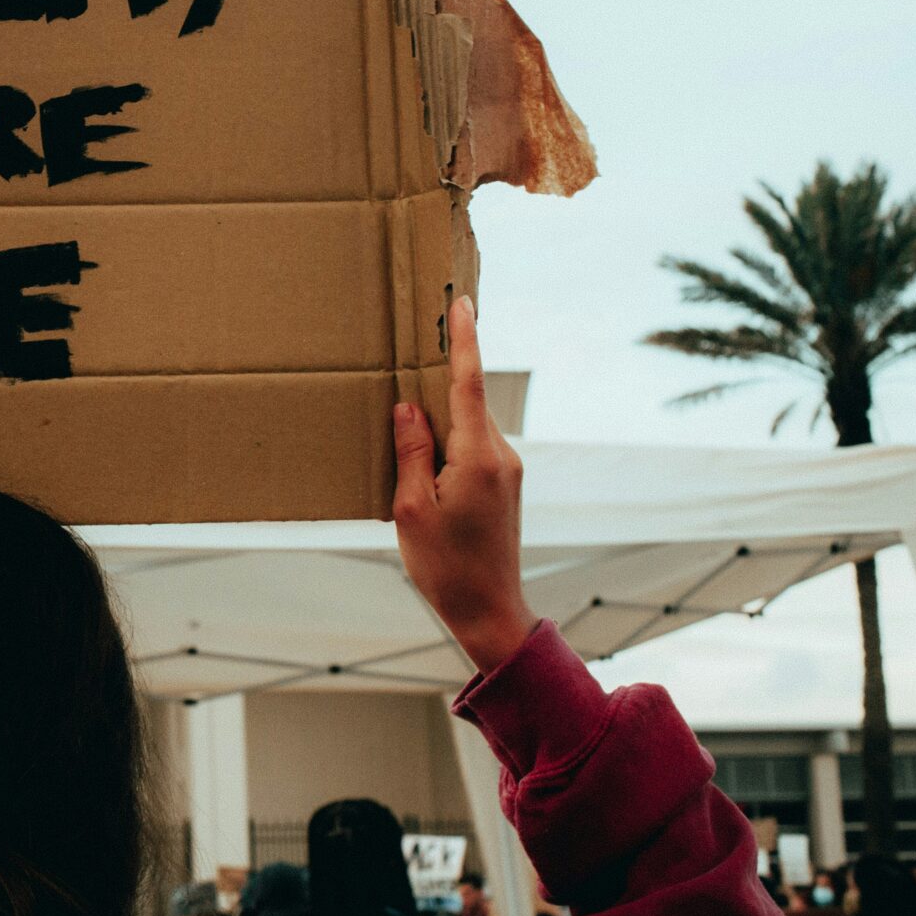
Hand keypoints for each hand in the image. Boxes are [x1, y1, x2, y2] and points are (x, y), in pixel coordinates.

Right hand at [393, 296, 535, 672]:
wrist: (489, 612)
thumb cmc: (446, 567)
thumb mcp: (412, 508)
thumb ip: (411, 450)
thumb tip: (409, 405)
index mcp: (479, 457)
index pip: (469, 384)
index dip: (464, 341)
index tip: (463, 304)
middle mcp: (501, 456)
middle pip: (468, 400)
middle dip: (443, 373)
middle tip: (417, 341)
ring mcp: (507, 471)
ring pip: (470, 423)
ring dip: (442, 412)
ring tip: (407, 407)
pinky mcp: (505, 485)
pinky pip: (473, 444)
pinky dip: (449, 437)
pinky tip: (422, 450)